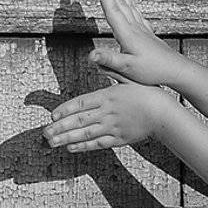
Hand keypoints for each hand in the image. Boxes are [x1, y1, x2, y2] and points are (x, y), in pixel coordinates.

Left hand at [42, 80, 174, 152]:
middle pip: (78, 120)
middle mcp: (107, 112)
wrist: (163, 112)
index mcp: (107, 95)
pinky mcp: (118, 138)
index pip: (80, 103)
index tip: (52, 116)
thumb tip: (95, 60)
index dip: (64, 110)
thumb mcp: (127, 77)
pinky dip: (83, 146)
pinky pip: (98, 143)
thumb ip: (110, 70)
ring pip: (85, 134)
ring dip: (66, 138)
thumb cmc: (146, 92)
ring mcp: (112, 126)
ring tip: (52, 143)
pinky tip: (71, 148)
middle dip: (59, 128)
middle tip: (44, 134)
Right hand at [89, 0, 186, 86]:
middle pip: (121, 2)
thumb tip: (90, 55)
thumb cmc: (152, 71)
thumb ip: (108, 61)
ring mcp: (142, 29)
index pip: (113, 10)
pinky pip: (136, 12)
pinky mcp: (147, 33)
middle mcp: (134, 28)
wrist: (175, 70)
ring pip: (129, 5)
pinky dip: (130, 3)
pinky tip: (130, 1)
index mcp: (127, 34)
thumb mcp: (128, 68)